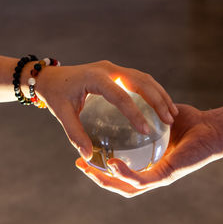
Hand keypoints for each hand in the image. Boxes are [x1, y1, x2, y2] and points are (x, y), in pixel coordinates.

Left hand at [34, 60, 177, 158]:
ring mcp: (114, 68)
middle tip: (169, 119)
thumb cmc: (55, 95)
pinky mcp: (117, 71)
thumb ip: (74, 134)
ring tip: (171, 114)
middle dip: (157, 100)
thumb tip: (88, 155)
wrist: (51, 76)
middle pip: (140, 81)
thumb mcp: (61, 113)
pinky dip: (153, 91)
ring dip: (159, 94)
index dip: (135, 113)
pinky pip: (140, 79)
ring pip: (144, 78)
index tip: (146, 131)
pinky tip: (161, 106)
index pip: (120, 96)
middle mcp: (108, 69)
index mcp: (95, 78)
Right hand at [75, 104, 222, 196]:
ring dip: (105, 180)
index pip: (119, 171)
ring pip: (126, 187)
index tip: (84, 155)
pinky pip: (141, 180)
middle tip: (80, 164)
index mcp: (148, 162)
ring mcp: (158, 177)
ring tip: (89, 169)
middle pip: (118, 183)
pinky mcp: (165, 176)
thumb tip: (124, 102)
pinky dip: (124, 174)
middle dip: (97, 177)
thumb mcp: (157, 116)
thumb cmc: (189, 121)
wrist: (211, 127)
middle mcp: (151, 173)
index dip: (100, 167)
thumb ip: (142, 114)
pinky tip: (112, 163)